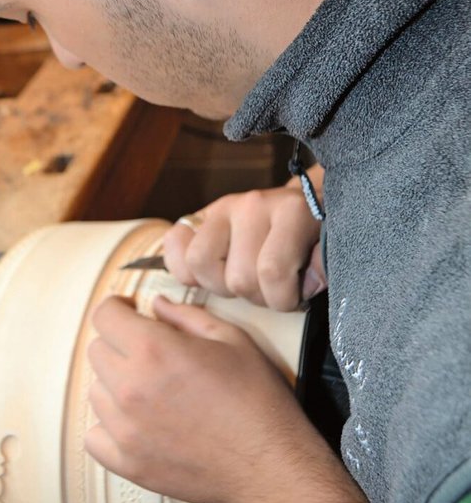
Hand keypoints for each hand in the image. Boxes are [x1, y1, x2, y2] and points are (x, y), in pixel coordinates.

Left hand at [85, 294, 317, 502]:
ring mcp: (125, 429)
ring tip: (151, 390)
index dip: (118, 308)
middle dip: (120, 343)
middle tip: (149, 353)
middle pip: (97, 351)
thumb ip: (186, 316)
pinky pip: (94, 436)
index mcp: (154, 350)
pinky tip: (136, 422)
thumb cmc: (257, 402)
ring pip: (95, 391)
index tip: (129, 313)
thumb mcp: (231, 339)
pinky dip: (109, 427)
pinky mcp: (127, 463)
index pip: (104, 315)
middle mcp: (131, 388)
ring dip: (116, 384)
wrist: (269, 463)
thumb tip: (158, 306)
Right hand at [162, 174, 326, 309]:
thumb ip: (323, 267)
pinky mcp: (198, 215)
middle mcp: (252, 204)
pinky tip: (210, 273)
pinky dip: (184, 267)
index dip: (283, 299)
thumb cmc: (315, 236)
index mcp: (291, 210)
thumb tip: (306, 281)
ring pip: (199, 263)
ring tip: (241, 281)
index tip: (296, 296)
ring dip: (220, 285)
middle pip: (238, 277)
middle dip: (256, 297)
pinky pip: (173, 245)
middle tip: (270, 290)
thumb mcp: (330, 250)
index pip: (272, 273)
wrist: (302, 205)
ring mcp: (221, 207)